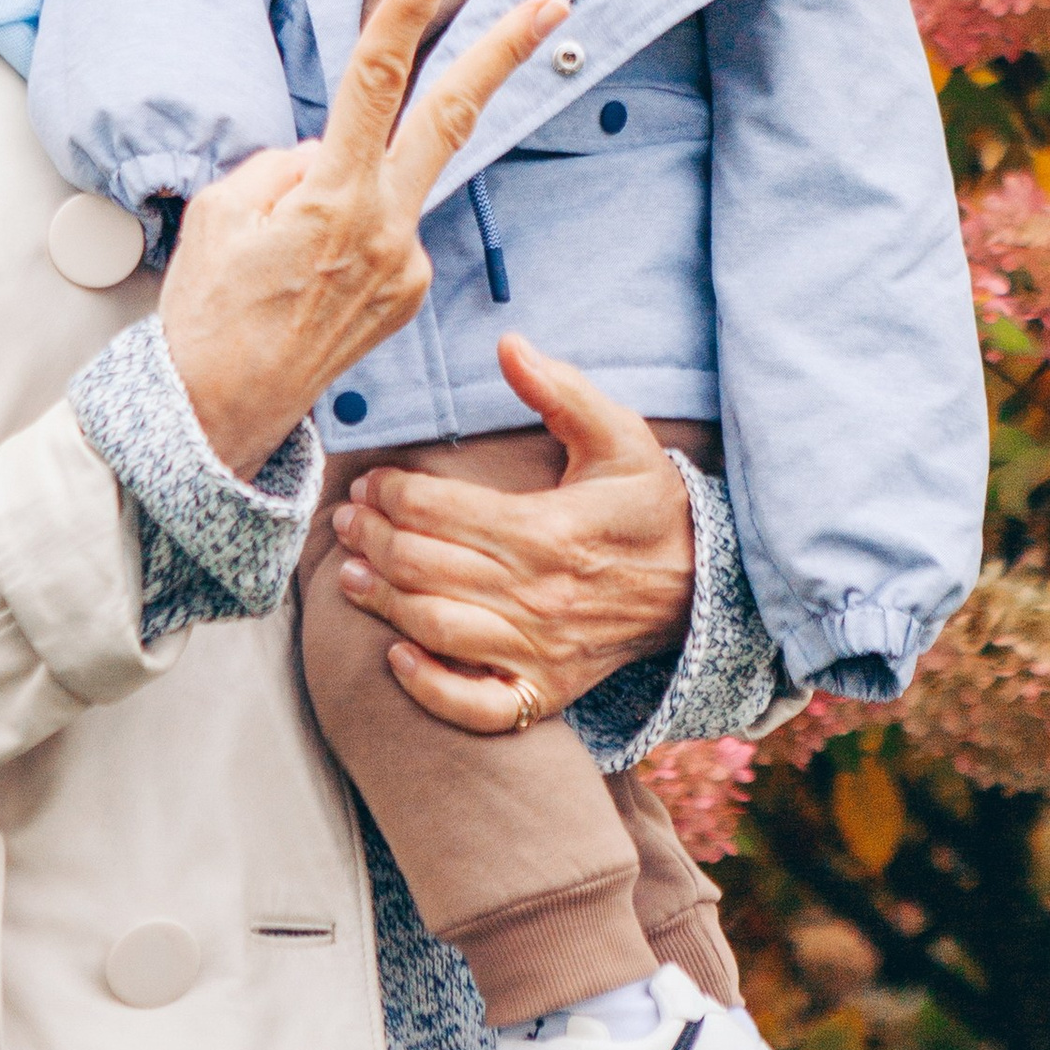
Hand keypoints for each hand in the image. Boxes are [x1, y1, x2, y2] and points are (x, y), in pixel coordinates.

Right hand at [158, 0, 566, 483]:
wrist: (217, 417)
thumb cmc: (207, 312)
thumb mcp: (223, 211)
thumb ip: (287, 162)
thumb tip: (331, 149)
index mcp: (334, 200)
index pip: (375, 83)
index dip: (404, 13)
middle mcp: (386, 230)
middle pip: (450, 118)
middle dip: (503, 54)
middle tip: (552, 1)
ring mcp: (405, 267)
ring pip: (387, 181)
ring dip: (347, 184)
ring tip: (281, 255)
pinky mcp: (408, 294)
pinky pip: (381, 226)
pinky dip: (348, 224)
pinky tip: (305, 275)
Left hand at [328, 334, 696, 734]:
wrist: (703, 585)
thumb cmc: (649, 505)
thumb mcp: (619, 435)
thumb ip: (561, 390)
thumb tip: (508, 343)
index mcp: (547, 531)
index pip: (439, 511)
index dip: (391, 494)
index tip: (371, 483)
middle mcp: (537, 596)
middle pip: (423, 566)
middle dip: (371, 539)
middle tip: (346, 521)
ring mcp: (540, 651)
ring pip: (435, 628)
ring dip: (381, 602)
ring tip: (351, 575)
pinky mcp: (546, 690)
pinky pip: (477, 706)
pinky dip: (430, 689)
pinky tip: (397, 657)